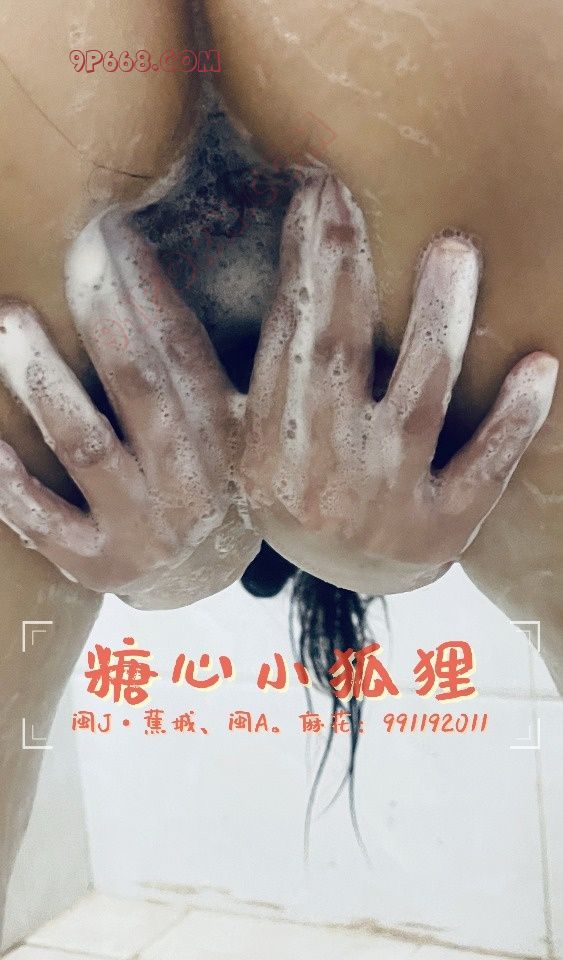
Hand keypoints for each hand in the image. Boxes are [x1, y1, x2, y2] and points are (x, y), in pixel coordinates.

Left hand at [0, 213, 259, 608]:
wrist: (197, 582)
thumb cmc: (203, 484)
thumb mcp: (227, 429)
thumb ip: (201, 369)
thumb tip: (153, 278)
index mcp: (227, 441)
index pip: (188, 355)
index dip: (151, 292)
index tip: (112, 234)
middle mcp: (190, 486)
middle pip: (143, 389)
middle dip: (105, 317)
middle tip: (72, 254)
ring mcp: (143, 530)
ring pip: (87, 446)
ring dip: (42, 380)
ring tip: (6, 322)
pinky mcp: (98, 565)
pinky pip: (43, 520)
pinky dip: (8, 479)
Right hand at [242, 174, 558, 593]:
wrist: (343, 588)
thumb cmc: (304, 496)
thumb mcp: (260, 446)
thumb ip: (270, 374)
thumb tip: (290, 277)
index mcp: (271, 450)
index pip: (289, 344)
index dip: (305, 266)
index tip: (320, 195)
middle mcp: (325, 475)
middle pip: (340, 361)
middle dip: (346, 273)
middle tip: (357, 198)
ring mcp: (386, 504)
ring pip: (417, 405)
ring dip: (437, 327)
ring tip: (454, 253)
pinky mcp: (441, 531)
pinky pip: (481, 472)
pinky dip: (512, 423)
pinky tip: (542, 368)